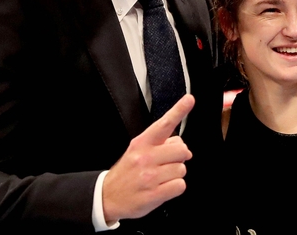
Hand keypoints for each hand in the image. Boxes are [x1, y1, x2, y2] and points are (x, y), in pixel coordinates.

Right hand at [101, 94, 194, 221]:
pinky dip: (175, 188)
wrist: (107, 196)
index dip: (179, 111)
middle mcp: (145, 158)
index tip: (189, 99)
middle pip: (181, 150)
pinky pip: (180, 186)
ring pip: (182, 169)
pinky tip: (163, 188)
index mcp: (141, 143)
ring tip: (161, 177)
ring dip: (175, 174)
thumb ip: (159, 144)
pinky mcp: (154, 194)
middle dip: (179, 157)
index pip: (164, 124)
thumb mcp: (136, 151)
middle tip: (168, 163)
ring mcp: (149, 177)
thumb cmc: (126, 173)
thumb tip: (183, 147)